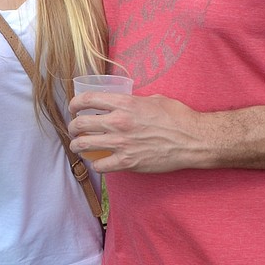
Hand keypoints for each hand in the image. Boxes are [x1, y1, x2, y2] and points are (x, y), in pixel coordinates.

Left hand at [68, 89, 201, 172]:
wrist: (192, 140)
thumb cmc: (178, 117)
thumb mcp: (154, 99)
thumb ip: (133, 101)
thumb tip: (122, 103)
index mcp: (125, 104)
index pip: (88, 99)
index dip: (75, 103)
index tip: (73, 107)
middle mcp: (119, 122)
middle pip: (80, 124)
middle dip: (72, 127)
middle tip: (74, 130)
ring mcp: (121, 144)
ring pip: (84, 145)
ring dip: (77, 146)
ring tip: (78, 146)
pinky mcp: (128, 162)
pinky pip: (100, 165)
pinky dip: (95, 163)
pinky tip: (98, 161)